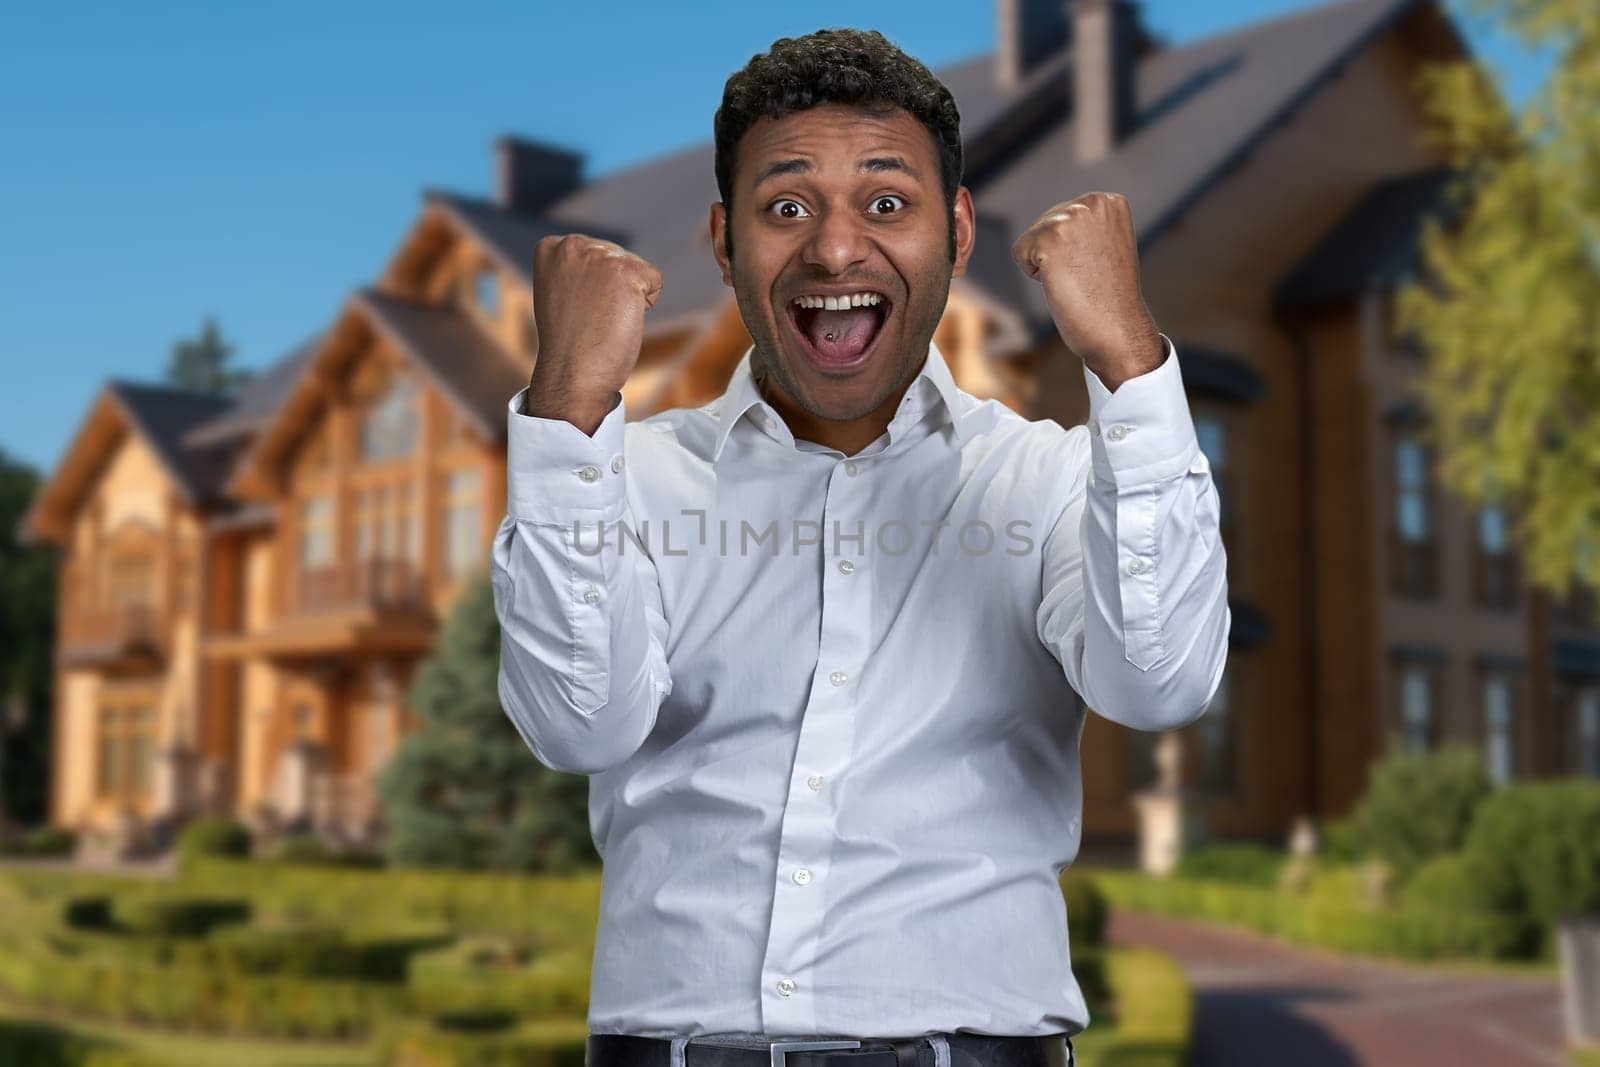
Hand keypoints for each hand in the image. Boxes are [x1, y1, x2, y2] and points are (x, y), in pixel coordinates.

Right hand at [526, 234, 662, 432]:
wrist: (571, 374)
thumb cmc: (568, 343)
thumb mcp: (561, 293)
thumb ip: (577, 269)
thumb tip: (605, 264)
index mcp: (551, 247)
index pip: (595, 253)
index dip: (593, 286)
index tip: (575, 308)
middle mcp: (572, 245)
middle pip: (618, 258)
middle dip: (613, 290)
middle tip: (590, 318)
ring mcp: (599, 256)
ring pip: (636, 270)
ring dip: (628, 298)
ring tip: (602, 320)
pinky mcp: (626, 271)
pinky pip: (654, 281)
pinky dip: (644, 305)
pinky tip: (618, 321)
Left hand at [1010, 192, 1162, 384]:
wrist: (1118, 328)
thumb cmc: (1110, 296)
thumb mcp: (1106, 246)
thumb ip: (1086, 225)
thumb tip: (1058, 221)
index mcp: (1108, 201)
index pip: (1064, 215)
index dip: (1073, 247)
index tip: (1096, 265)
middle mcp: (1092, 202)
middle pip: (1045, 224)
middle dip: (1058, 254)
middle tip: (1086, 275)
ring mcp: (1071, 218)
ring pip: (1032, 238)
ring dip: (1047, 264)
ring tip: (1077, 278)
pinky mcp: (1049, 239)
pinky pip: (1020, 252)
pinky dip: (1034, 274)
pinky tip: (1063, 282)